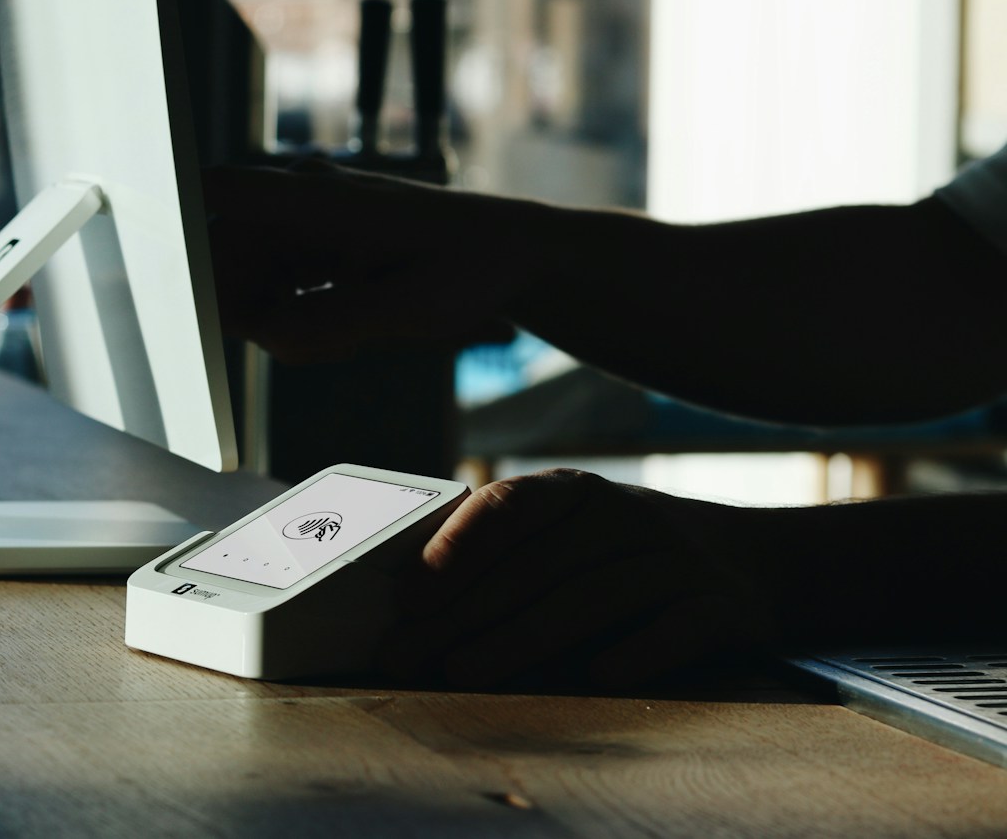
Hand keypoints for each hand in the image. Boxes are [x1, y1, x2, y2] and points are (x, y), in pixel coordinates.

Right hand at [203, 162, 519, 361]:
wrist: (510, 252)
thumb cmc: (469, 269)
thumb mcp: (411, 308)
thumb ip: (333, 322)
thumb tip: (265, 334)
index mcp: (321, 197)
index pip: (221, 191)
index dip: (180, 227)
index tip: (173, 285)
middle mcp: (301, 195)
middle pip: (224, 250)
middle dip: (241, 307)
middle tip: (299, 346)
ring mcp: (303, 216)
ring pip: (246, 275)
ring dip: (272, 318)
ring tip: (342, 336)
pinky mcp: (309, 240)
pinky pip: (272, 284)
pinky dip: (291, 315)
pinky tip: (340, 329)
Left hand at [380, 469, 778, 688]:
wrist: (762, 562)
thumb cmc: (630, 554)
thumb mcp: (579, 532)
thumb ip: (513, 552)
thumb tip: (414, 598)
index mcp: (578, 495)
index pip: (510, 505)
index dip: (456, 545)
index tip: (409, 591)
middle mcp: (626, 517)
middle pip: (536, 566)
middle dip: (464, 614)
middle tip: (410, 654)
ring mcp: (675, 560)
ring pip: (591, 598)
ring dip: (521, 639)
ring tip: (465, 673)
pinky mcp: (721, 608)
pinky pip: (676, 628)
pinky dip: (637, 651)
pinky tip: (596, 676)